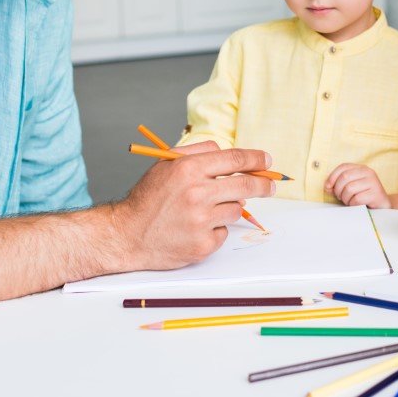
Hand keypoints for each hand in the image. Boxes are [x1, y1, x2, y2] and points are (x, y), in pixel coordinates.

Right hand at [115, 145, 275, 270]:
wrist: (126, 235)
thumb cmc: (147, 199)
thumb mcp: (166, 164)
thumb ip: (197, 152)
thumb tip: (227, 153)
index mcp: (188, 170)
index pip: (234, 160)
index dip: (256, 160)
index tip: (268, 162)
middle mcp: (196, 194)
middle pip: (246, 186)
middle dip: (264, 185)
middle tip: (271, 186)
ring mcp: (200, 221)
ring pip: (236, 209)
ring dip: (227, 208)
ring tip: (203, 210)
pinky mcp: (202, 245)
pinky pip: (223, 232)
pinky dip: (214, 229)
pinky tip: (194, 228)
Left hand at [325, 163, 391, 208]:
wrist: (382, 207)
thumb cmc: (363, 196)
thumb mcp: (351, 186)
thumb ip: (339, 184)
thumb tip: (327, 186)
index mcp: (361, 168)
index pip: (343, 167)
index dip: (332, 177)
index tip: (328, 187)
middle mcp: (368, 172)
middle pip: (345, 177)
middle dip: (338, 189)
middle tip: (340, 197)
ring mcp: (373, 182)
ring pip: (349, 188)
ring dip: (345, 198)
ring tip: (349, 201)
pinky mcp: (376, 194)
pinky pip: (357, 199)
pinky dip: (353, 204)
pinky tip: (356, 205)